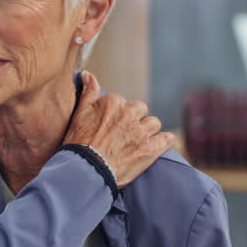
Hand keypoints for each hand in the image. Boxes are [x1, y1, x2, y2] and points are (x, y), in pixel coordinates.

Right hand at [63, 71, 173, 186]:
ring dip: (148, 131)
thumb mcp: (79, 114)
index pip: (123, 102)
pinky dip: (163, 141)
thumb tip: (89, 75)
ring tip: (136, 142)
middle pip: (141, 110)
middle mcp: (129, 114)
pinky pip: (167, 139)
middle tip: (124, 134)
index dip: (117, 114)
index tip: (111, 126)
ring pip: (154, 124)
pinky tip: (156, 145)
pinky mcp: (151, 149)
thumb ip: (88, 93)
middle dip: (135, 120)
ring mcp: (141, 132)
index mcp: (113, 103)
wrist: (85, 171)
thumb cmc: (79, 143)